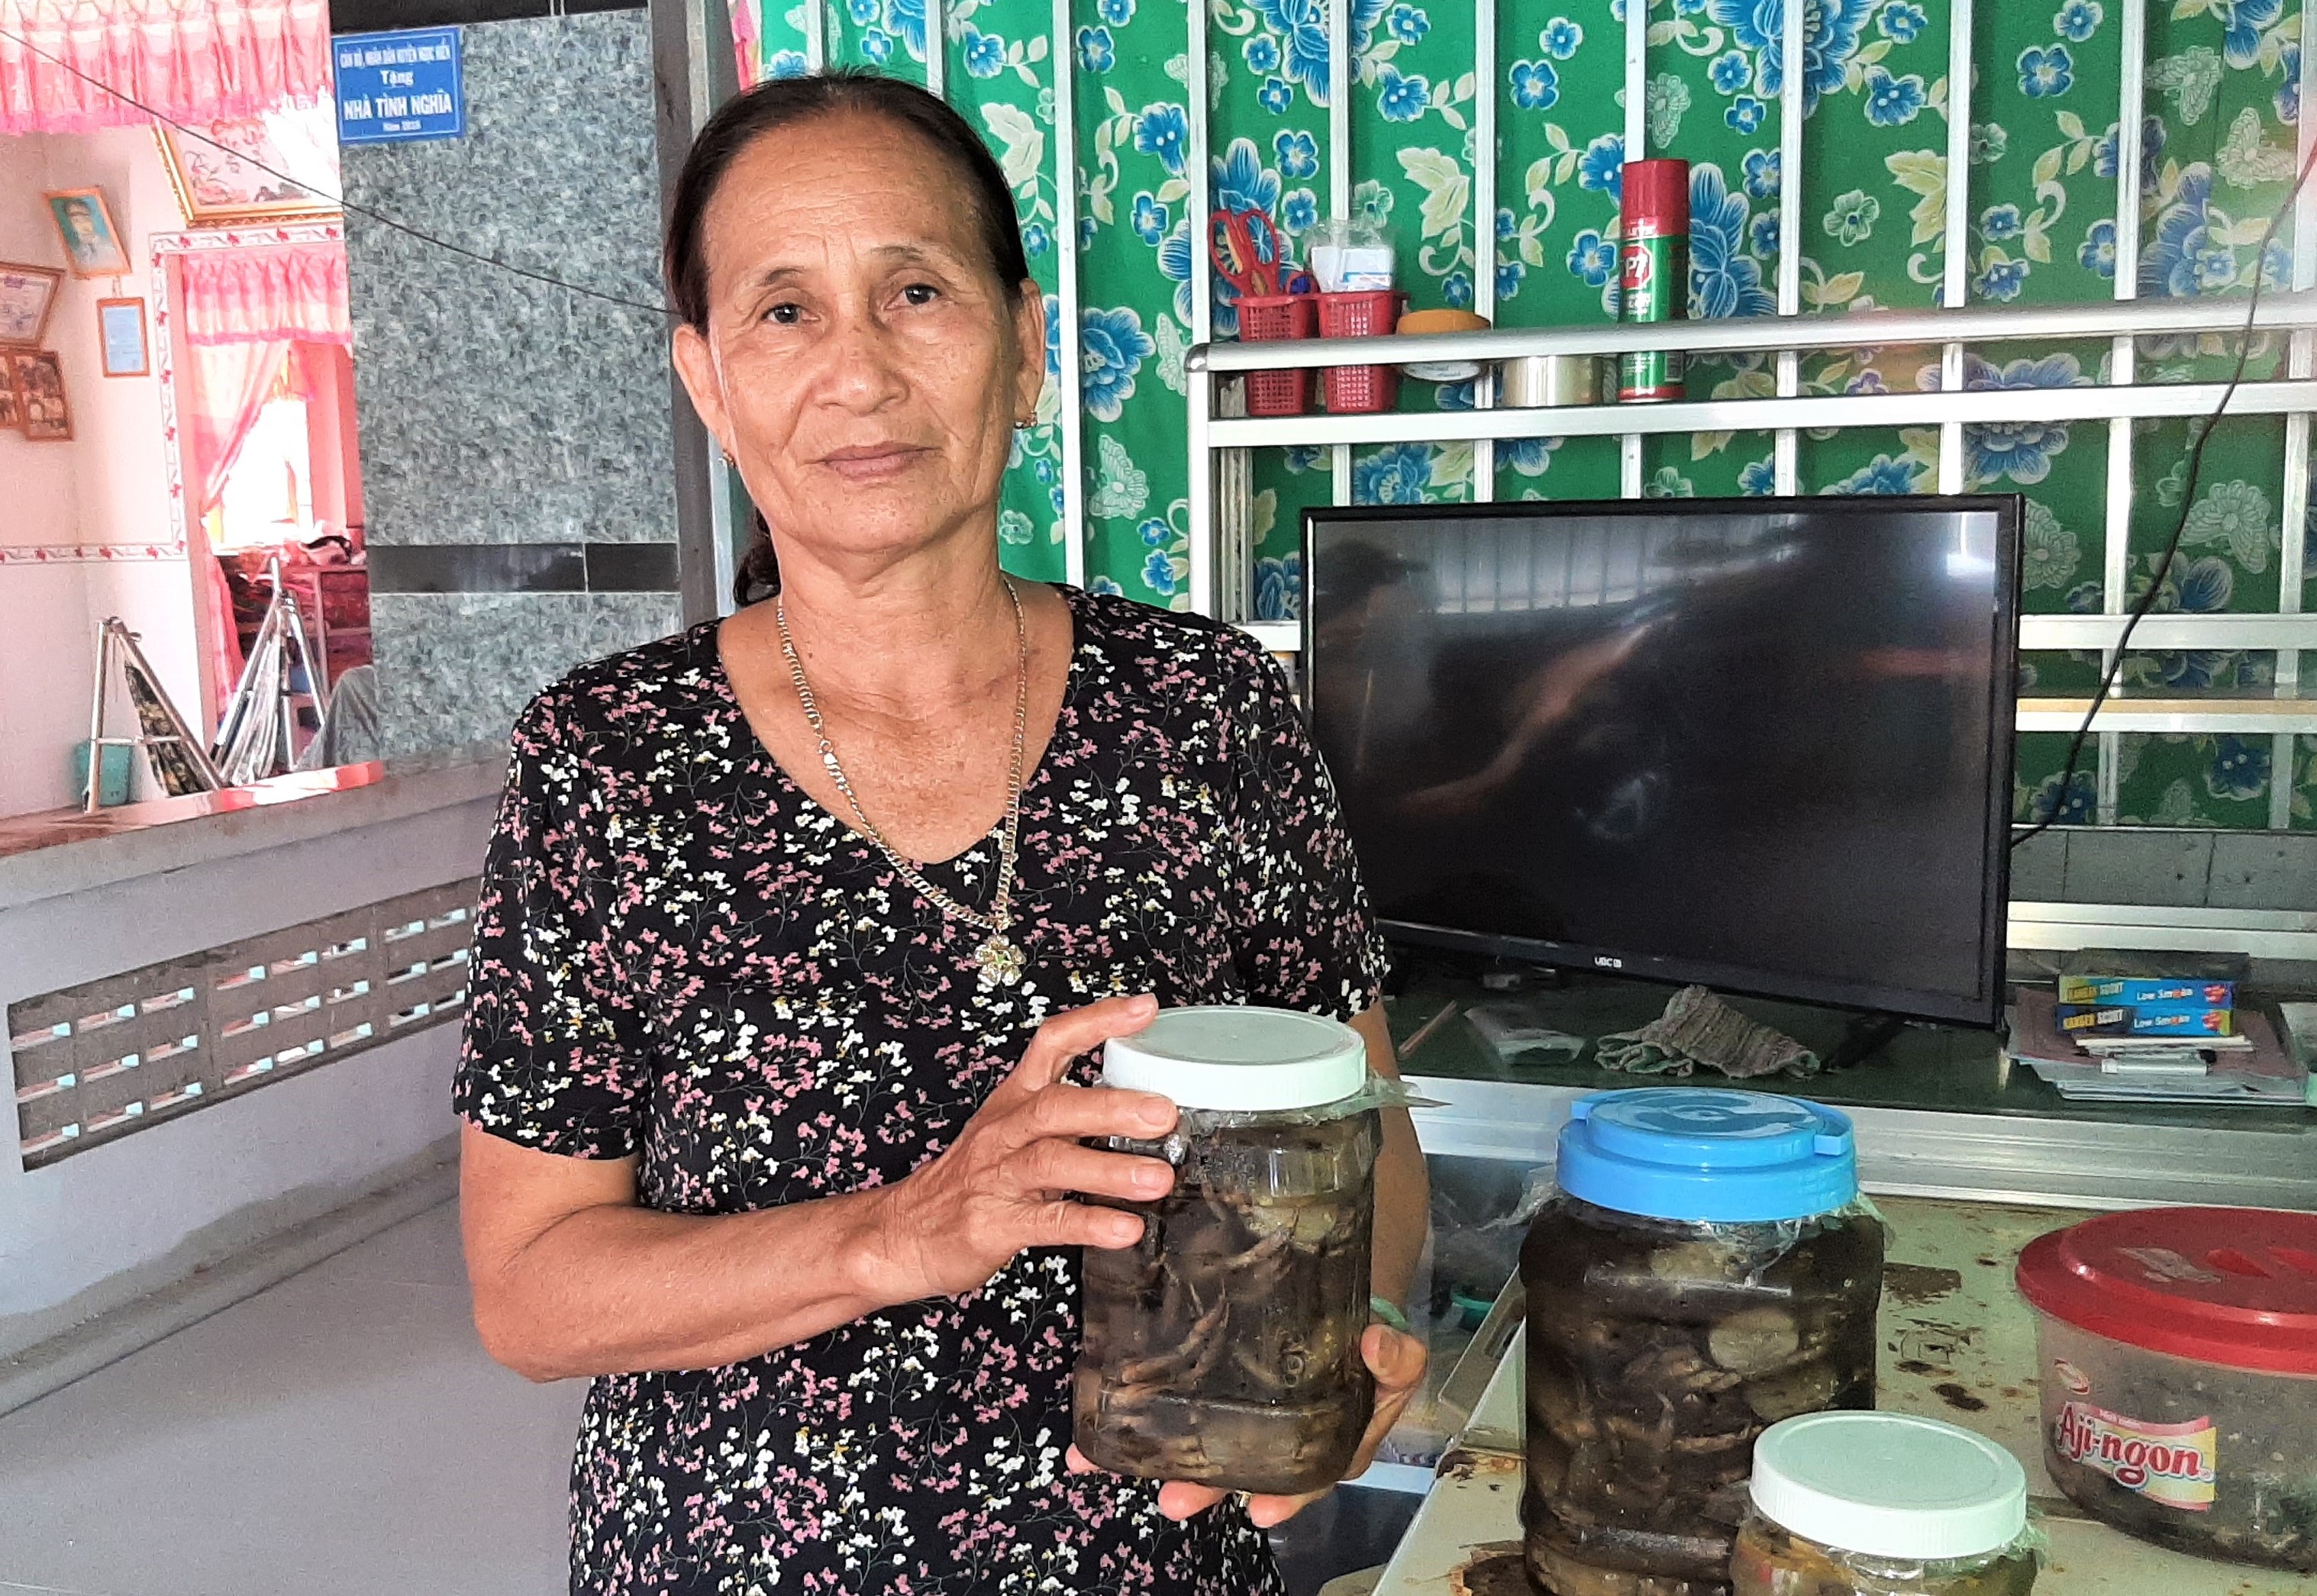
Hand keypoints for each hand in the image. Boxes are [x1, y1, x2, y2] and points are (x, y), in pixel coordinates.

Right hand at [867, 995, 1177, 1301]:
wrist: (903, 1232)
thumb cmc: (971, 1178)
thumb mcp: (1012, 1130)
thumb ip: (1070, 1113)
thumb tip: (1146, 1100)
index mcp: (1014, 1100)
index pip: (1052, 1043)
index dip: (1097, 1022)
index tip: (1144, 1009)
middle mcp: (1005, 1131)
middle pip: (1056, 1105)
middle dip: (1112, 1106)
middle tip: (1163, 1113)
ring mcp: (997, 1177)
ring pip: (1052, 1161)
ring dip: (1109, 1169)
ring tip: (1157, 1178)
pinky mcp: (994, 1224)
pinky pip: (1047, 1223)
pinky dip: (1090, 1224)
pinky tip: (1126, 1229)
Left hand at [1067, 1322, 1429, 1527]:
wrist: (1334, 1287)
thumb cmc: (1365, 1330)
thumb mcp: (1396, 1350)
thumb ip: (1396, 1358)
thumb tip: (1376, 1344)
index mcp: (1325, 1439)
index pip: (1305, 1477)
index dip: (1284, 1497)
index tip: (1258, 1512)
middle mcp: (1277, 1433)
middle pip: (1240, 1467)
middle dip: (1204, 1485)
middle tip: (1173, 1499)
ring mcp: (1237, 1407)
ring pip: (1195, 1437)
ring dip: (1153, 1452)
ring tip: (1109, 1463)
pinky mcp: (1203, 1375)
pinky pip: (1167, 1397)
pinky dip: (1128, 1413)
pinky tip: (1090, 1426)